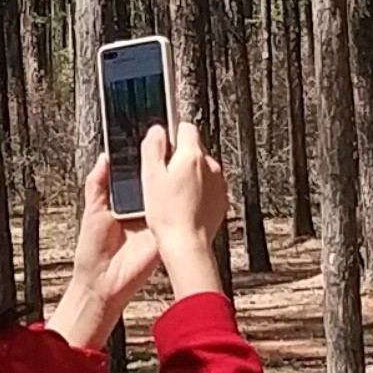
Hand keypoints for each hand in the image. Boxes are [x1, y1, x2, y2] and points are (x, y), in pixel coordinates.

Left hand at [45, 144, 166, 354]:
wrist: (102, 283)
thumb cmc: (93, 252)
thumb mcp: (92, 210)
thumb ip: (98, 184)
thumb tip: (104, 157)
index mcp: (124, 203)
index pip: (137, 177)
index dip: (142, 161)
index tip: (148, 141)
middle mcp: (142, 211)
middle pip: (154, 184)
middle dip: (159, 168)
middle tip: (163, 145)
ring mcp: (154, 222)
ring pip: (165, 197)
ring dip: (168, 184)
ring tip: (172, 162)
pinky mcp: (163, 233)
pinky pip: (173, 216)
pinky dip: (176, 205)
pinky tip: (176, 190)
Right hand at [142, 117, 230, 299]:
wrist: (187, 245)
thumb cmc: (168, 215)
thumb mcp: (150, 177)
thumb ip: (153, 147)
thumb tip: (158, 130)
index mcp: (192, 156)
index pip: (185, 127)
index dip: (171, 136)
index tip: (162, 148)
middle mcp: (210, 166)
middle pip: (194, 149)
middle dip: (179, 158)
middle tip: (163, 177)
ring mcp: (219, 183)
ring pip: (202, 169)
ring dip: (190, 175)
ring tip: (173, 195)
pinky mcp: (221, 199)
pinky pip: (209, 187)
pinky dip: (198, 191)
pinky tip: (185, 205)